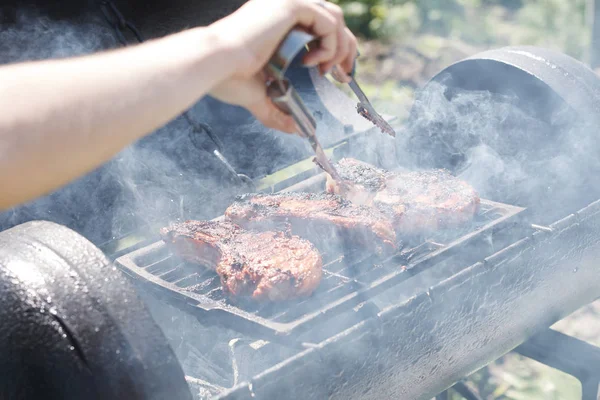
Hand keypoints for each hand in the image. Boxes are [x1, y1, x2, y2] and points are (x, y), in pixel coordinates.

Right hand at [206, 0, 357, 132]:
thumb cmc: (228, 76)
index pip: (317, 26)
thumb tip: (294, 130)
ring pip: (334, 19)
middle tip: (344, 76)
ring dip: (339, 48)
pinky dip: (329, 45)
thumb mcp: (259, 95)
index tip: (336, 74)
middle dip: (345, 48)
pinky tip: (314, 63)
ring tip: (326, 71)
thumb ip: (277, 110)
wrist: (215, 65)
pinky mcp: (290, 6)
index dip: (334, 48)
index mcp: (276, 22)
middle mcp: (283, 8)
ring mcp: (287, 4)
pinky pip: (328, 22)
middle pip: (332, 19)